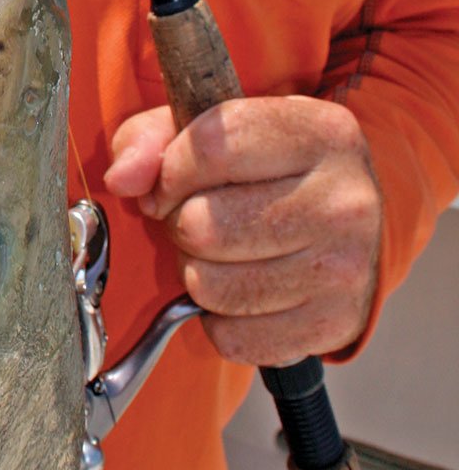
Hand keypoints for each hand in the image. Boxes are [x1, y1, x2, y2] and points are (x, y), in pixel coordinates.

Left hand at [103, 96, 381, 364]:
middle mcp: (344, 201)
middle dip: (183, 226)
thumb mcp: (216, 132)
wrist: (347, 231)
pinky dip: (221, 322)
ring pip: (210, 286)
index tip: (173, 183)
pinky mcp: (333, 326)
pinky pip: (232, 338)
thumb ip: (151, 138)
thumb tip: (122, 179)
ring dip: (198, 274)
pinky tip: (244, 292)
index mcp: (321, 134)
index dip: (171, 171)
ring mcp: (344, 268)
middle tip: (202, 222)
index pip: (212, 148)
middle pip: (203, 225)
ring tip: (224, 255)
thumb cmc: (268, 174)